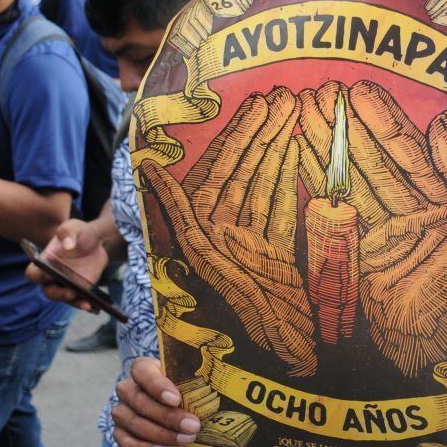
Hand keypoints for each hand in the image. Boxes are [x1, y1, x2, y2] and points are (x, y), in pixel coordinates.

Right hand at [25, 217, 113, 314]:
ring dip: (76, 303)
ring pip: (66, 299)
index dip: (38, 276)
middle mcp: (52, 277)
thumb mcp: (74, 227)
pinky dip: (88, 305)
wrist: (96, 242)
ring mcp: (66, 286)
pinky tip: (96, 307)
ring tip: (88, 304)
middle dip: (59, 294)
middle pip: (49, 292)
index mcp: (45, 262)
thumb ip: (68, 232)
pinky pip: (81, 301)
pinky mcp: (80, 291)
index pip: (33, 273)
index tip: (48, 275)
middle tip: (71, 292)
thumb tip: (67, 245)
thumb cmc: (79, 233)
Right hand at [111, 357, 199, 446]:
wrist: (186, 416)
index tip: (177, 399)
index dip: (157, 385)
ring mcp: (121, 412)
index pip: (141, 370)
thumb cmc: (190, 394)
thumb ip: (198, 382)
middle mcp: (127, 388)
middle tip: (193, 425)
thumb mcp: (195, 384)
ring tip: (188, 438)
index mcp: (144, 368)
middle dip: (167, 416)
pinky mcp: (121, 434)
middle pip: (139, 401)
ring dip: (163, 434)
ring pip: (134, 423)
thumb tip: (215, 386)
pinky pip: (129, 444)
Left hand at [140, 87, 317, 375]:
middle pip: (248, 170)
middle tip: (282, 95)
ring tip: (292, 109)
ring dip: (279, 147)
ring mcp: (255, 240)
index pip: (225, 170)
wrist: (288, 351)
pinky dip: (290, 179)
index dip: (242, 135)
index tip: (259, 103)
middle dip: (264, 133)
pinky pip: (282, 208)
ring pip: (267, 183)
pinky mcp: (277, 253)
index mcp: (208, 228)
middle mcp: (230, 231)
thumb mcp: (203, 256)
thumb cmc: (248, 312)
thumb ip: (179, 210)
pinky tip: (298, 150)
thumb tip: (149, 169)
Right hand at [297, 81, 446, 376]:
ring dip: (330, 141)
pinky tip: (301, 148)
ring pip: (350, 174)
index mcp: (442, 204)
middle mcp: (407, 210)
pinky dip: (316, 175)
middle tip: (328, 89)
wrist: (422, 342)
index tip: (364, 88)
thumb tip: (441, 131)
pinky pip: (333, 202)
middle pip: (374, 157)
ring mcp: (376, 226)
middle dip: (351, 124)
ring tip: (308, 107)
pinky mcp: (352, 245)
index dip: (386, 120)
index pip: (410, 153)